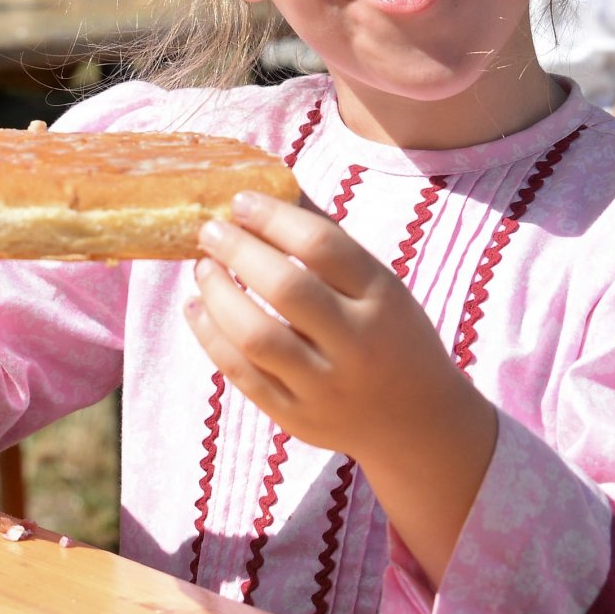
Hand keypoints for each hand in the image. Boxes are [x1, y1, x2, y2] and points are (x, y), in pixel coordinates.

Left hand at [188, 191, 489, 461]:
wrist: (418, 421)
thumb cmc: (393, 335)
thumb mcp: (382, 285)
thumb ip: (331, 244)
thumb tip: (276, 192)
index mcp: (383, 298)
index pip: (324, 246)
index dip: (275, 217)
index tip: (242, 201)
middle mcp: (357, 343)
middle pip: (286, 288)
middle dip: (238, 250)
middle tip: (210, 231)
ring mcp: (326, 386)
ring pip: (256, 337)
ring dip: (217, 294)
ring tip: (202, 268)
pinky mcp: (297, 418)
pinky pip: (242, 376)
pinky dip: (210, 337)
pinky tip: (196, 308)